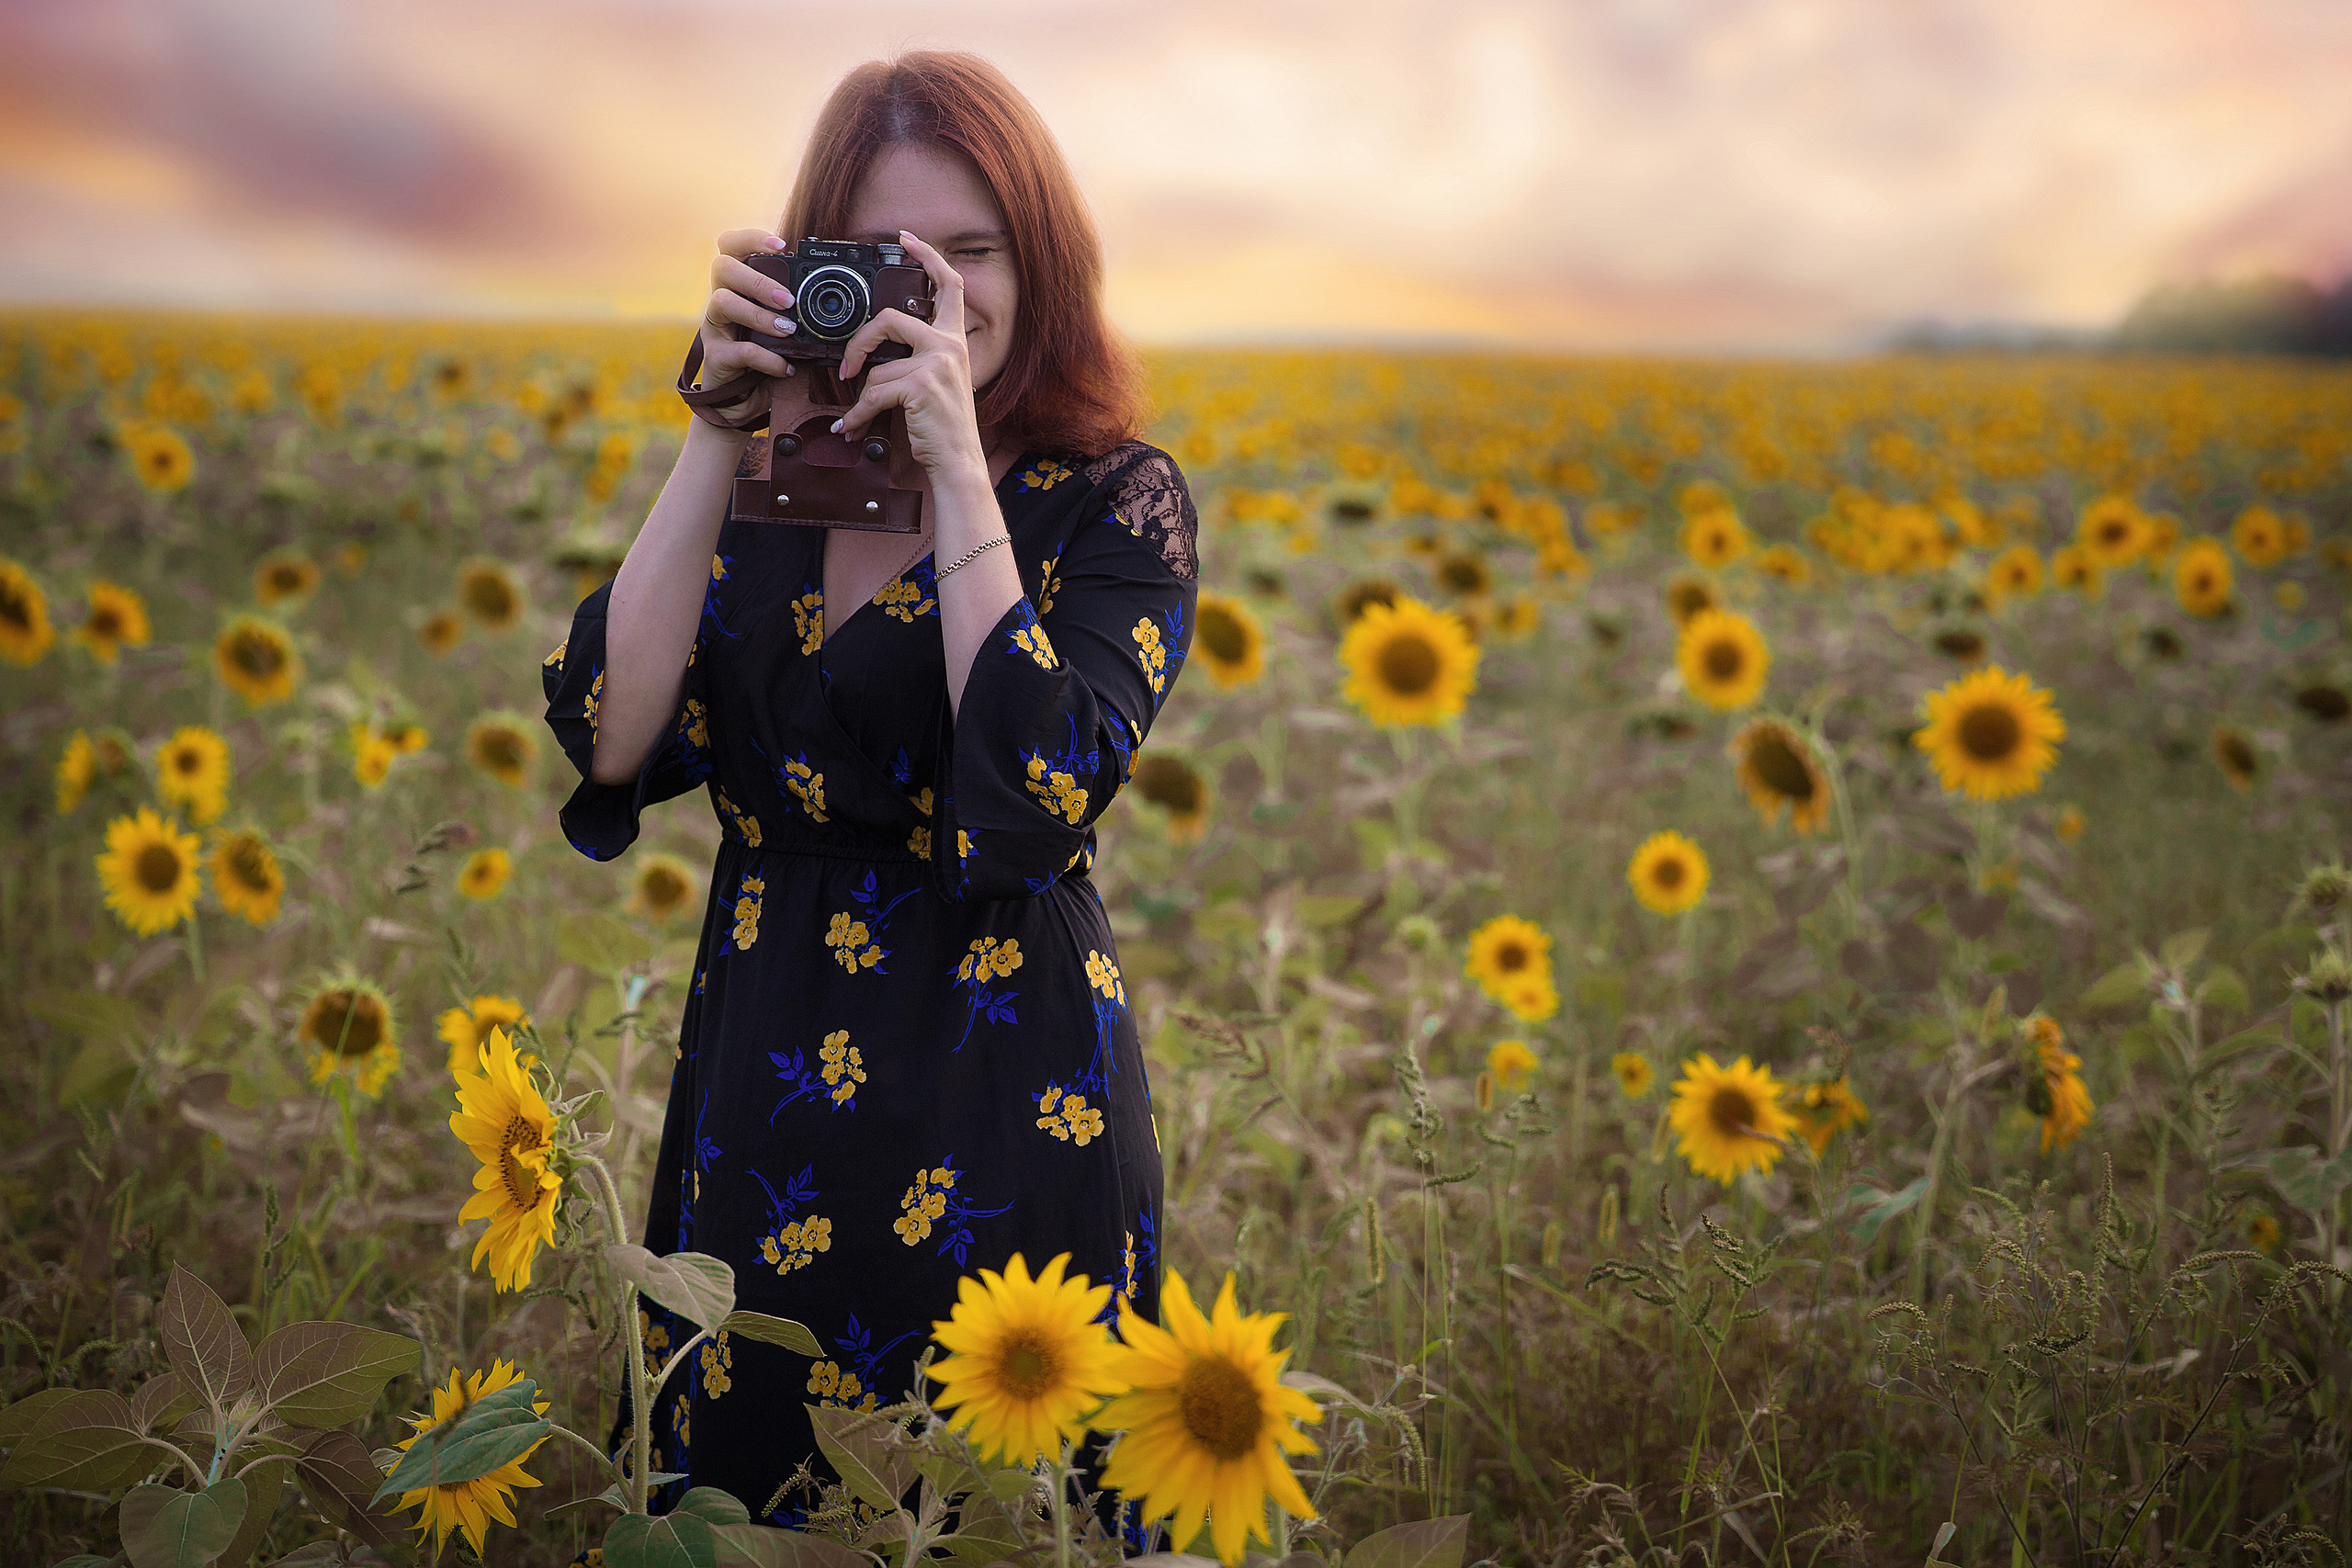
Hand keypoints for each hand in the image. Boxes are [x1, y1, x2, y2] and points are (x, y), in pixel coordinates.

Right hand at [695, 229, 801, 421]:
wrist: (742, 403)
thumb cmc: (766, 357)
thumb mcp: (783, 329)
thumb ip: (798, 312)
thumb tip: (840, 306)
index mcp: (738, 286)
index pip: (730, 246)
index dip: (751, 238)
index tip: (781, 245)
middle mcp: (721, 301)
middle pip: (721, 267)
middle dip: (757, 279)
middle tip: (789, 300)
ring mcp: (715, 328)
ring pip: (723, 302)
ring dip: (759, 314)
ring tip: (787, 329)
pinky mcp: (716, 358)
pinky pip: (739, 351)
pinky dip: (766, 358)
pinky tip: (785, 366)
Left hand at [833, 231, 987, 484]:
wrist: (958, 461)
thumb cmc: (942, 426)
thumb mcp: (938, 383)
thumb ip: (917, 358)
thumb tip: (875, 352)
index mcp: (954, 341)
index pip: (948, 286)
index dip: (928, 257)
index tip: (908, 239)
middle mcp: (949, 347)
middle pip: (892, 319)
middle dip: (861, 342)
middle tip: (848, 365)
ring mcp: (936, 365)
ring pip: (877, 367)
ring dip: (861, 397)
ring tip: (857, 415)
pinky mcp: (921, 385)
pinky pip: (874, 392)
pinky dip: (858, 414)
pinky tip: (853, 427)